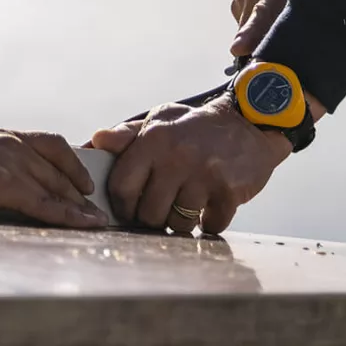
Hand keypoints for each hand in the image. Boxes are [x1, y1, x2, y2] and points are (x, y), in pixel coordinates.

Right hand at [0, 129, 107, 228]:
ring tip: (98, 222)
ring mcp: (9, 161)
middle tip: (98, 210)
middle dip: (81, 192)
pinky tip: (85, 223)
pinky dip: (69, 215)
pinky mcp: (4, 183)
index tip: (86, 181)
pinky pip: (46, 203)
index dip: (74, 163)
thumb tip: (20, 191)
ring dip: (81, 207)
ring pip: (57, 186)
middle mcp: (12, 144)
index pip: (53, 144)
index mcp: (4, 136)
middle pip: (60, 168)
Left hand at [89, 98, 290, 235]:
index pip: (122, 187)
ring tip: (186, 206)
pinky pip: (210, 225)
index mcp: (154, 140)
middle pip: (148, 213)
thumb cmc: (197, 126)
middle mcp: (176, 157)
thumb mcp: (161, 121)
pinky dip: (210, 222)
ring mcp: (204, 175)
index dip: (122, 205)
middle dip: (153, 218)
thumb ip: (127, 135)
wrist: (250, 123)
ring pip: (178, 223)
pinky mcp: (229, 191)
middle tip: (162, 209)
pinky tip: (211, 206)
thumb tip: (95, 142)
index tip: (130, 209)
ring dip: (181, 222)